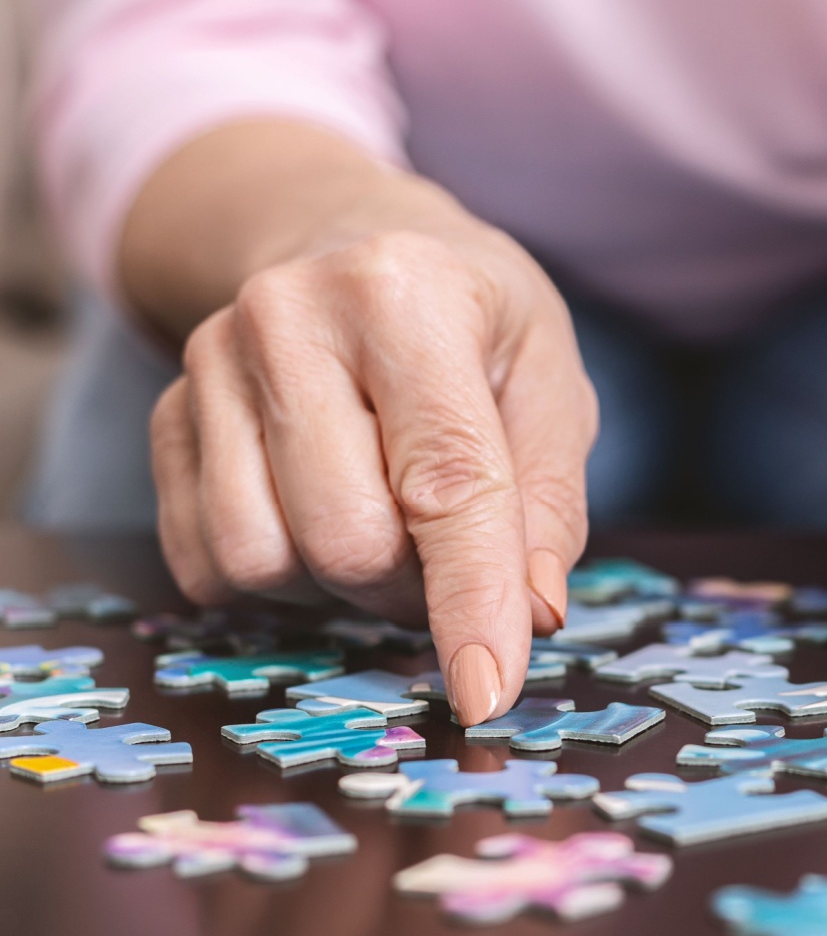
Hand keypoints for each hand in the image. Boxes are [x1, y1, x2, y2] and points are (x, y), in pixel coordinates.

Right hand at [149, 191, 594, 724]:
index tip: (487, 694)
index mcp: (406, 294)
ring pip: (265, 562)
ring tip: (388, 526)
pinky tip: (320, 518)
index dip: (472, 600)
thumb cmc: (472, 321)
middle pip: (347, 539)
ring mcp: (209, 365)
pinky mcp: (166, 417)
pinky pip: (207, 564)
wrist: (350, 240)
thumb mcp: (549, 379)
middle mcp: (287, 318)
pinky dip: (280, 580)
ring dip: (343, 587)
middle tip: (449, 552)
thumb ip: (550, 499)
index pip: (444, 482)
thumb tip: (535, 613)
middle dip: (414, 587)